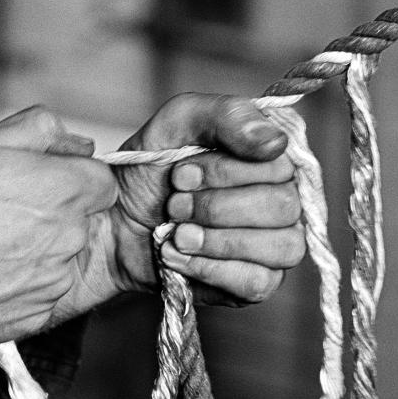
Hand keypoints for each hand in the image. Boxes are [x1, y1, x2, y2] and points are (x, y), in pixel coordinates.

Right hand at [0, 106, 116, 367]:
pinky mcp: (41, 313)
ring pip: (64, 257)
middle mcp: (67, 237)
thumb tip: (78, 142)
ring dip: (39, 250)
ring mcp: (55, 279)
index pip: (103, 182)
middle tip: (6, 214)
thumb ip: (38, 132)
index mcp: (59, 190)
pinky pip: (44, 291)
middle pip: (82, 220)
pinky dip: (25, 284)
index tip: (49, 184)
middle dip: (55, 214)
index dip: (77, 180)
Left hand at [107, 93, 304, 305]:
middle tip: (175, 206)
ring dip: (217, 241)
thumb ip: (228, 115)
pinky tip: (182, 257)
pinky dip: (213, 270)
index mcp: (271, 159)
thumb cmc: (149, 173)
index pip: (280, 164)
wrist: (114, 226)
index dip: (226, 172)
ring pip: (281, 246)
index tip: (181, 174)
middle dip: (216, 208)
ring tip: (177, 234)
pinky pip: (259, 283)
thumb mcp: (177, 123)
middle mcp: (283, 201)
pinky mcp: (256, 283)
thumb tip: (275, 141)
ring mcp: (275, 245)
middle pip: (283, 207)